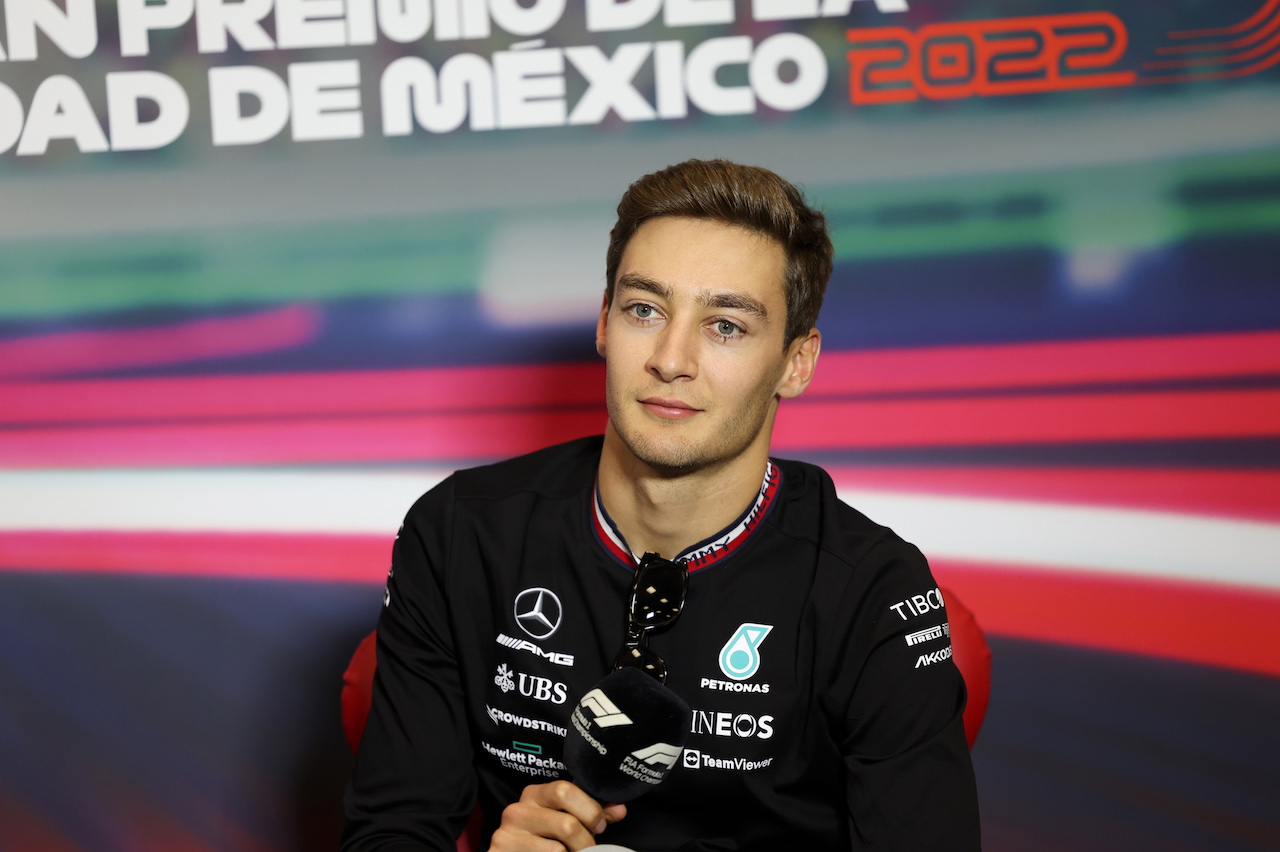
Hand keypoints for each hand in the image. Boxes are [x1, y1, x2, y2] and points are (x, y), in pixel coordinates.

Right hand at [490, 780, 626, 850]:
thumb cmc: (543, 838)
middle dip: (586, 841)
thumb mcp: (564, 818)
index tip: (599, 826)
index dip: (589, 810)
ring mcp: (506, 835)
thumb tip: (620, 809)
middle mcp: (516, 811)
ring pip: (558, 850)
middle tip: (587, 848)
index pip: (565, 791)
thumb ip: (591, 813)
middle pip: (567, 825)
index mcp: (534, 794)